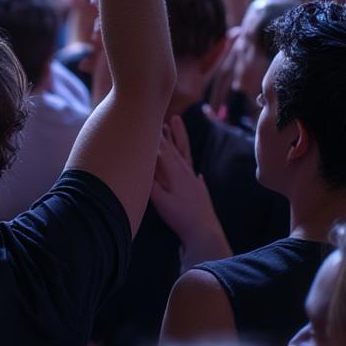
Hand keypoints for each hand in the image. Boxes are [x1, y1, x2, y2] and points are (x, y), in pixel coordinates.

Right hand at [150, 116, 220, 245]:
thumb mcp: (160, 201)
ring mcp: (193, 179)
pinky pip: (193, 171)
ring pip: (184, 153)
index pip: (162, 148)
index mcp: (175, 172)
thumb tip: (140, 165)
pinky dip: (190, 165)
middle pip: (173, 145)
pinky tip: (194, 170)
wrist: (204, 232)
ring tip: (175, 121)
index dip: (153, 134)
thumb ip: (150, 182)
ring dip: (179, 137)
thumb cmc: (181, 217)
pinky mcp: (199, 189)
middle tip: (158, 113)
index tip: (145, 118)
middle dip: (164, 130)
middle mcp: (185, 171)